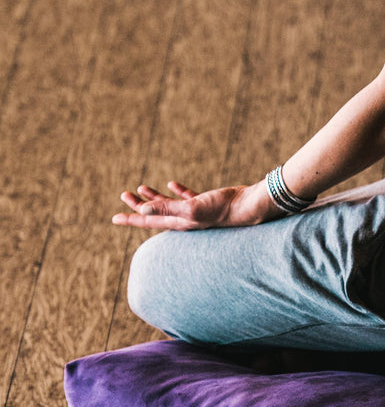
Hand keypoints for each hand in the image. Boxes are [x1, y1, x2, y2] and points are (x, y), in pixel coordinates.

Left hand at [112, 180, 278, 230]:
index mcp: (179, 222)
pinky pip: (187, 197)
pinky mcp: (206, 203)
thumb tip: (141, 210)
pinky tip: (172, 184)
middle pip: (155, 213)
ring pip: (169, 205)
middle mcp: (185, 219)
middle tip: (124, 195)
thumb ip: (166, 209)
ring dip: (155, 197)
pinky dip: (177, 191)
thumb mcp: (191, 209)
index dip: (131, 219)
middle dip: (138, 205)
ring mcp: (195, 212)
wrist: (247, 207)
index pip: (149, 221)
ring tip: (142, 188)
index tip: (113, 219)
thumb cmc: (221, 209)